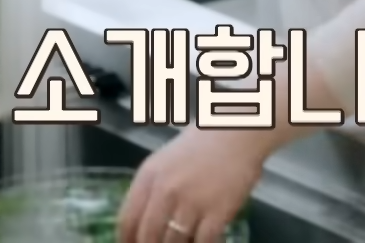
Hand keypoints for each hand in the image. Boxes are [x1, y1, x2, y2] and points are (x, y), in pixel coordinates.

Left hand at [118, 56, 340, 241]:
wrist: (237, 133)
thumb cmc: (201, 143)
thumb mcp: (164, 160)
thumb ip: (152, 188)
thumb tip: (143, 219)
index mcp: (149, 176)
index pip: (128, 219)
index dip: (127, 240)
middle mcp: (165, 190)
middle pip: (148, 235)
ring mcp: (191, 202)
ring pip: (175, 242)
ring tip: (183, 242)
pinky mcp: (217, 212)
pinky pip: (203, 242)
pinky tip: (203, 242)